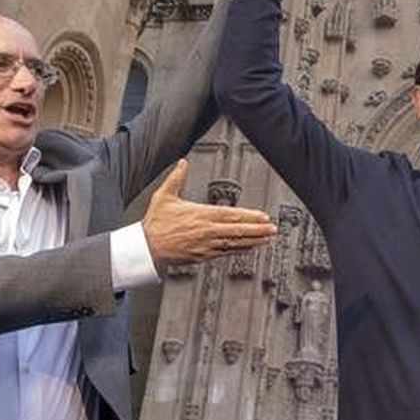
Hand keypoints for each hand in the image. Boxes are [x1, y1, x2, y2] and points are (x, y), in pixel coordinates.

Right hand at [143, 160, 276, 266]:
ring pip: (235, 243)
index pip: (231, 215)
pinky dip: (240, 250)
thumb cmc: (155, 223)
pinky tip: (250, 248)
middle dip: (258, 230)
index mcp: (201, 214)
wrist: (146, 247)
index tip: (263, 217)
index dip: (249, 216)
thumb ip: (177, 178)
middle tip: (273, 229)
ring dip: (253, 241)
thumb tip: (183, 163)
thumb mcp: (164, 195)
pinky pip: (226, 253)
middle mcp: (207, 231)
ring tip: (267, 239)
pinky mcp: (203, 256)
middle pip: (238, 230)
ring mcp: (206, 245)